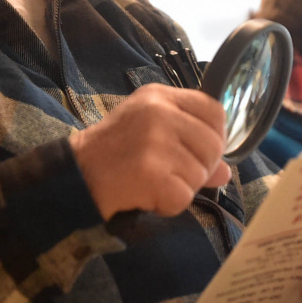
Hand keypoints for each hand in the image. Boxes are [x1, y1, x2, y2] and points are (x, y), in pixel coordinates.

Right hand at [69, 84, 230, 219]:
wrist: (75, 174)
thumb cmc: (114, 152)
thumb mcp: (150, 132)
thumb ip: (189, 143)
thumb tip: (226, 171)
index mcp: (160, 96)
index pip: (215, 111)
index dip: (216, 135)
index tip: (200, 152)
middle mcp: (159, 112)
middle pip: (214, 144)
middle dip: (200, 167)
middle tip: (170, 172)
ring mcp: (154, 141)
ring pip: (201, 174)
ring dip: (182, 187)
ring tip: (152, 182)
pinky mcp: (150, 172)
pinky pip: (183, 198)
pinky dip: (168, 205)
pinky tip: (146, 195)